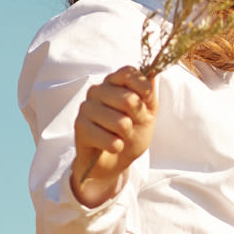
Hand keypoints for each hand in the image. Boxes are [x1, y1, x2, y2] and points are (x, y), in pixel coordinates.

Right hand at [71, 66, 156, 207]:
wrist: (114, 160)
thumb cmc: (131, 133)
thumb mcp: (148, 113)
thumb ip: (149, 93)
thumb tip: (153, 73)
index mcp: (113, 82)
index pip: (129, 73)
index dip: (144, 90)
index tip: (146, 102)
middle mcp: (97, 90)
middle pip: (129, 100)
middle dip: (138, 119)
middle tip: (132, 126)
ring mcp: (86, 107)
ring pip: (121, 122)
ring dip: (127, 135)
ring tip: (120, 136)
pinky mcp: (80, 127)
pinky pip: (110, 139)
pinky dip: (117, 147)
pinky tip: (111, 146)